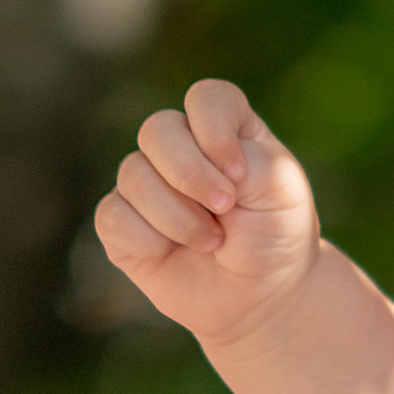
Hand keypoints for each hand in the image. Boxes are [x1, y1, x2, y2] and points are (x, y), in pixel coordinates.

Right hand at [95, 78, 319, 352]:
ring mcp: (147, 184)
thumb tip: (191, 163)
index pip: (207, 98)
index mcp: (226, 127)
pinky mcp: (121, 223)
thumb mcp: (280, 188)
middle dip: (190, 174)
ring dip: (177, 216)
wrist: (260, 295)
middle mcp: (181, 147)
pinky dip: (148, 239)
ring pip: (133, 175)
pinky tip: (172, 253)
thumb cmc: (275, 232)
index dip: (215, 130)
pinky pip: (113, 216)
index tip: (240, 174)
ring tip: (213, 240)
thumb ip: (245, 158)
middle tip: (225, 207)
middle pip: (158, 129)